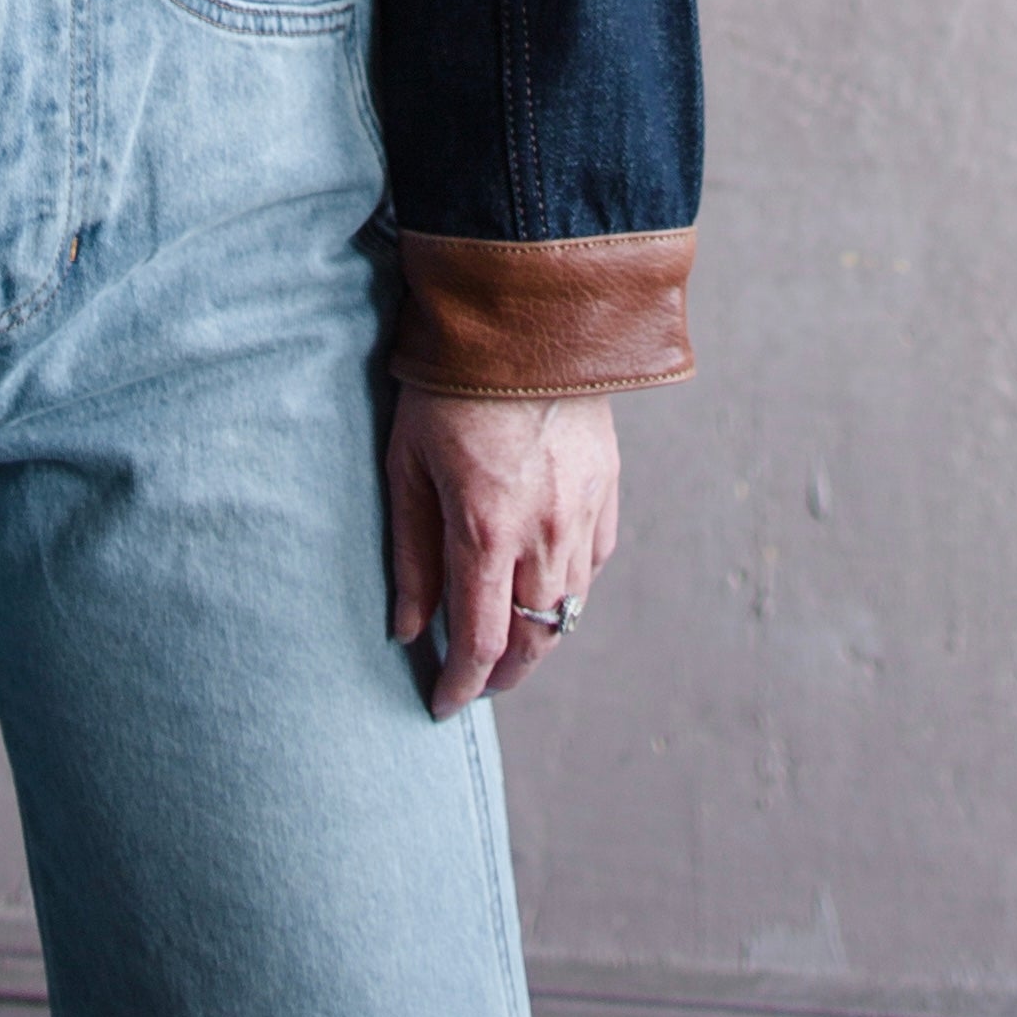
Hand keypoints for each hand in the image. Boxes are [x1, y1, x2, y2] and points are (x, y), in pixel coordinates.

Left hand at [385, 388, 620, 716]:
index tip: (442, 703)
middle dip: (504, 674)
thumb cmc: (447, 383)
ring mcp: (584, 510)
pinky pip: (596, 562)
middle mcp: (545, 531)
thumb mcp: (407, 463)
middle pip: (534, 638)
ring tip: (508, 642)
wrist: (523, 314)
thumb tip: (409, 629)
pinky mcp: (609, 487)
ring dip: (539, 636)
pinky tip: (545, 585)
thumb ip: (411, 553)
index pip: (481, 639)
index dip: (462, 684)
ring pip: (570, 608)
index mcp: (486, 528)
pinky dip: (570, 588)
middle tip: (477, 683)